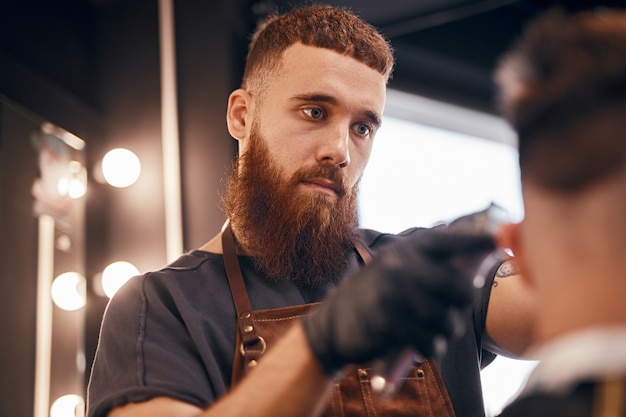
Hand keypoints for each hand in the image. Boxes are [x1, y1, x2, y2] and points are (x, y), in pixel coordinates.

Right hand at [301, 221, 495, 375]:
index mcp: (404, 250)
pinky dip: (431, 348)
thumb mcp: (395, 270)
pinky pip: (432, 342)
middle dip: (461, 305)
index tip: (499, 242)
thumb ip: (431, 267)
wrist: (334, 323)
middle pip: (460, 288)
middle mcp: (400, 266)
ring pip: (448, 321)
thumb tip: (480, 263)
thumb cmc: (374, 296)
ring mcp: (394, 295)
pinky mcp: (389, 324)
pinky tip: (418, 342)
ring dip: (444, 332)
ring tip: (428, 330)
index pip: (450, 241)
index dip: (478, 241)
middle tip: (450, 310)